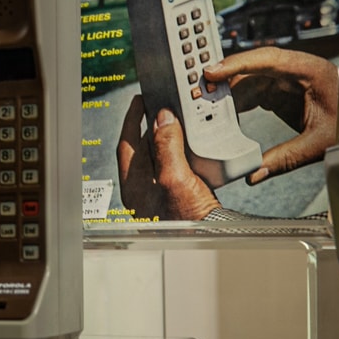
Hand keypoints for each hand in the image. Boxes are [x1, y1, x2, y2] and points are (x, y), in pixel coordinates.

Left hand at [116, 95, 218, 220]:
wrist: (210, 239)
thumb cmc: (188, 220)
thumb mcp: (174, 178)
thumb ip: (166, 146)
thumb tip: (163, 118)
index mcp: (134, 185)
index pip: (127, 143)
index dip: (133, 119)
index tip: (141, 99)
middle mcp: (144, 188)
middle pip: (145, 147)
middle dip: (155, 126)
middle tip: (166, 106)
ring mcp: (161, 192)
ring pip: (162, 156)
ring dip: (171, 138)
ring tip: (183, 121)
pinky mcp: (178, 195)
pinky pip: (177, 166)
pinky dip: (184, 152)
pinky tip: (195, 145)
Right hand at [202, 46, 338, 184]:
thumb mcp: (319, 143)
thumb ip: (285, 158)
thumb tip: (254, 173)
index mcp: (310, 71)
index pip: (268, 59)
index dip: (238, 64)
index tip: (213, 71)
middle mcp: (297, 70)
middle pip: (254, 67)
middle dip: (227, 78)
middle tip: (202, 91)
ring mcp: (289, 79)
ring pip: (252, 79)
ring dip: (231, 91)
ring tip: (209, 104)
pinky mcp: (284, 91)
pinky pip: (256, 91)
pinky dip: (240, 101)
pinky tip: (227, 113)